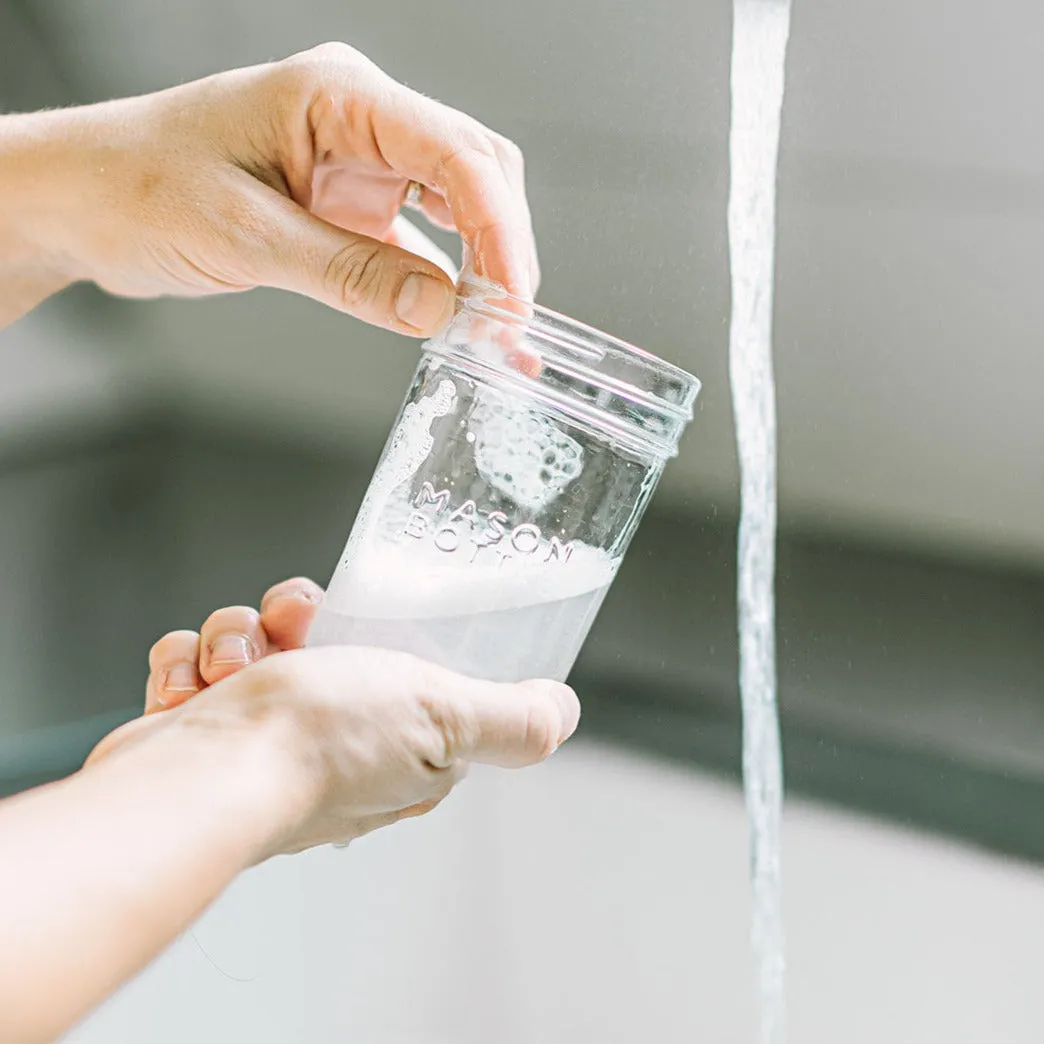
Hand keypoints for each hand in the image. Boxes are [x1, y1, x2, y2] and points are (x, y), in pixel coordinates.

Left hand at [5, 42, 538, 333]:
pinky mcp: (349, 203)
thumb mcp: (246, 237)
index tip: (511, 304)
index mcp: (339, 96)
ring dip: (485, 267)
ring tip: (498, 333)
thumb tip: (439, 311)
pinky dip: (446, 281)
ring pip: (459, 205)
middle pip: (475, 173)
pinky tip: (460, 321)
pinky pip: (420, 239)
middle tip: (509, 328)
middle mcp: (360, 119)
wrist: (83, 200)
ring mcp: (359, 160)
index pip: (455, 154)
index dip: (499, 232)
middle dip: (504, 250)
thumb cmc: (137, 188)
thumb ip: (349, 274)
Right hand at [87, 577, 578, 854]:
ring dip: (238, 640)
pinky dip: (188, 665)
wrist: (202, 780)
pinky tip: (192, 689)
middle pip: (323, 638)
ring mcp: (262, 740)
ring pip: (256, 638)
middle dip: (298, 620)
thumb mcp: (445, 714)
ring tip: (233, 671)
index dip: (385, 630)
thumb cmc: (322, 743)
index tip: (365, 614)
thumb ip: (511, 720)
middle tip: (293, 629)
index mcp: (400, 749)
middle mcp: (332, 747)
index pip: (403, 665)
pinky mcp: (206, 733)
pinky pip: (197, 661)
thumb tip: (562, 712)